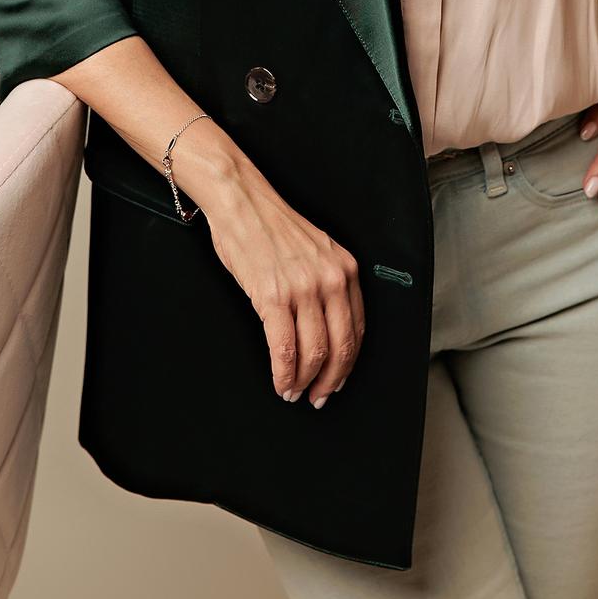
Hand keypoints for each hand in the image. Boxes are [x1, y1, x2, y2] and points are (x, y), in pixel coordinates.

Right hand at [178, 140, 365, 407]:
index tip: (337, 379)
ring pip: (314, 352)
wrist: (241, 201)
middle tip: (319, 397)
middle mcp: (330, 278)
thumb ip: (326, 282)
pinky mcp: (273, 296)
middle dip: (330, 380)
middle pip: (341, 346)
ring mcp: (302, 288)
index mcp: (344, 268)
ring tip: (294, 393)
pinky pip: (284, 348)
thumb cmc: (270, 225)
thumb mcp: (315, 250)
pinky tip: (280, 383)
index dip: (347, 362)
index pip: (357, 328)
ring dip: (304, 382)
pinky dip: (283, 373)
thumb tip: (325, 327)